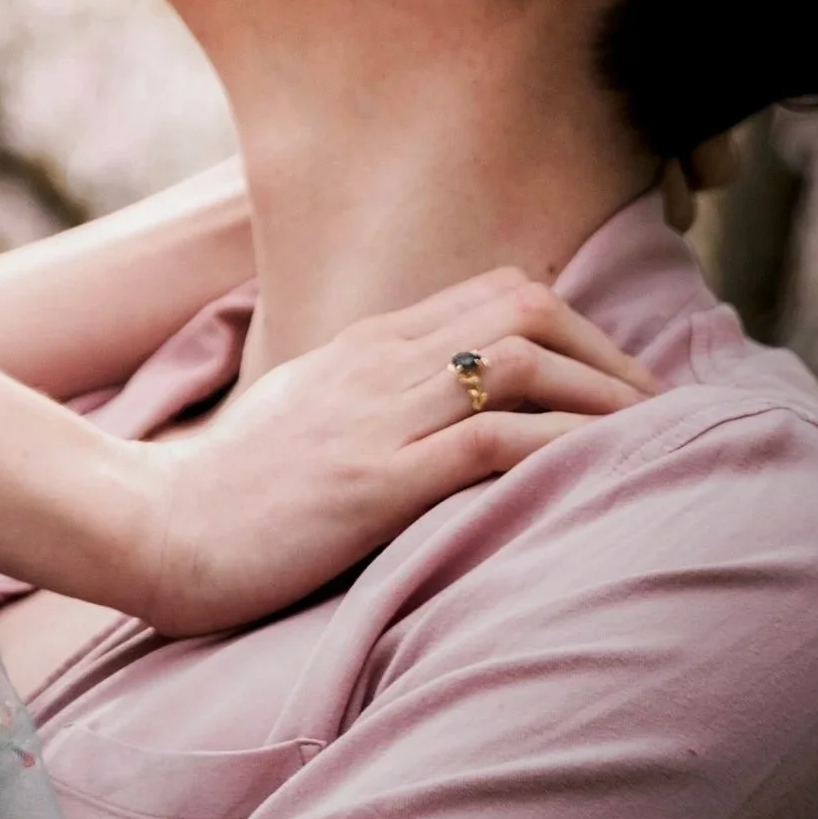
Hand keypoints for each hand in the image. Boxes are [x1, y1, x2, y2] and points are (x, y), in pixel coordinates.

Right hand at [114, 267, 657, 635]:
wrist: (152, 525)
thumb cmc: (229, 486)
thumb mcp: (307, 413)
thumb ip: (374, 394)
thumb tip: (447, 406)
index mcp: (367, 343)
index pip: (500, 293)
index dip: (582, 327)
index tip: (626, 384)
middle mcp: (380, 362)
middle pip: (527, 311)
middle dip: (613, 357)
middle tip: (665, 416)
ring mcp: (375, 417)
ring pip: (521, 365)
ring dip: (605, 401)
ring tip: (657, 447)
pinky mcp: (370, 483)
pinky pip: (485, 444)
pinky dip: (556, 451)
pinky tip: (597, 478)